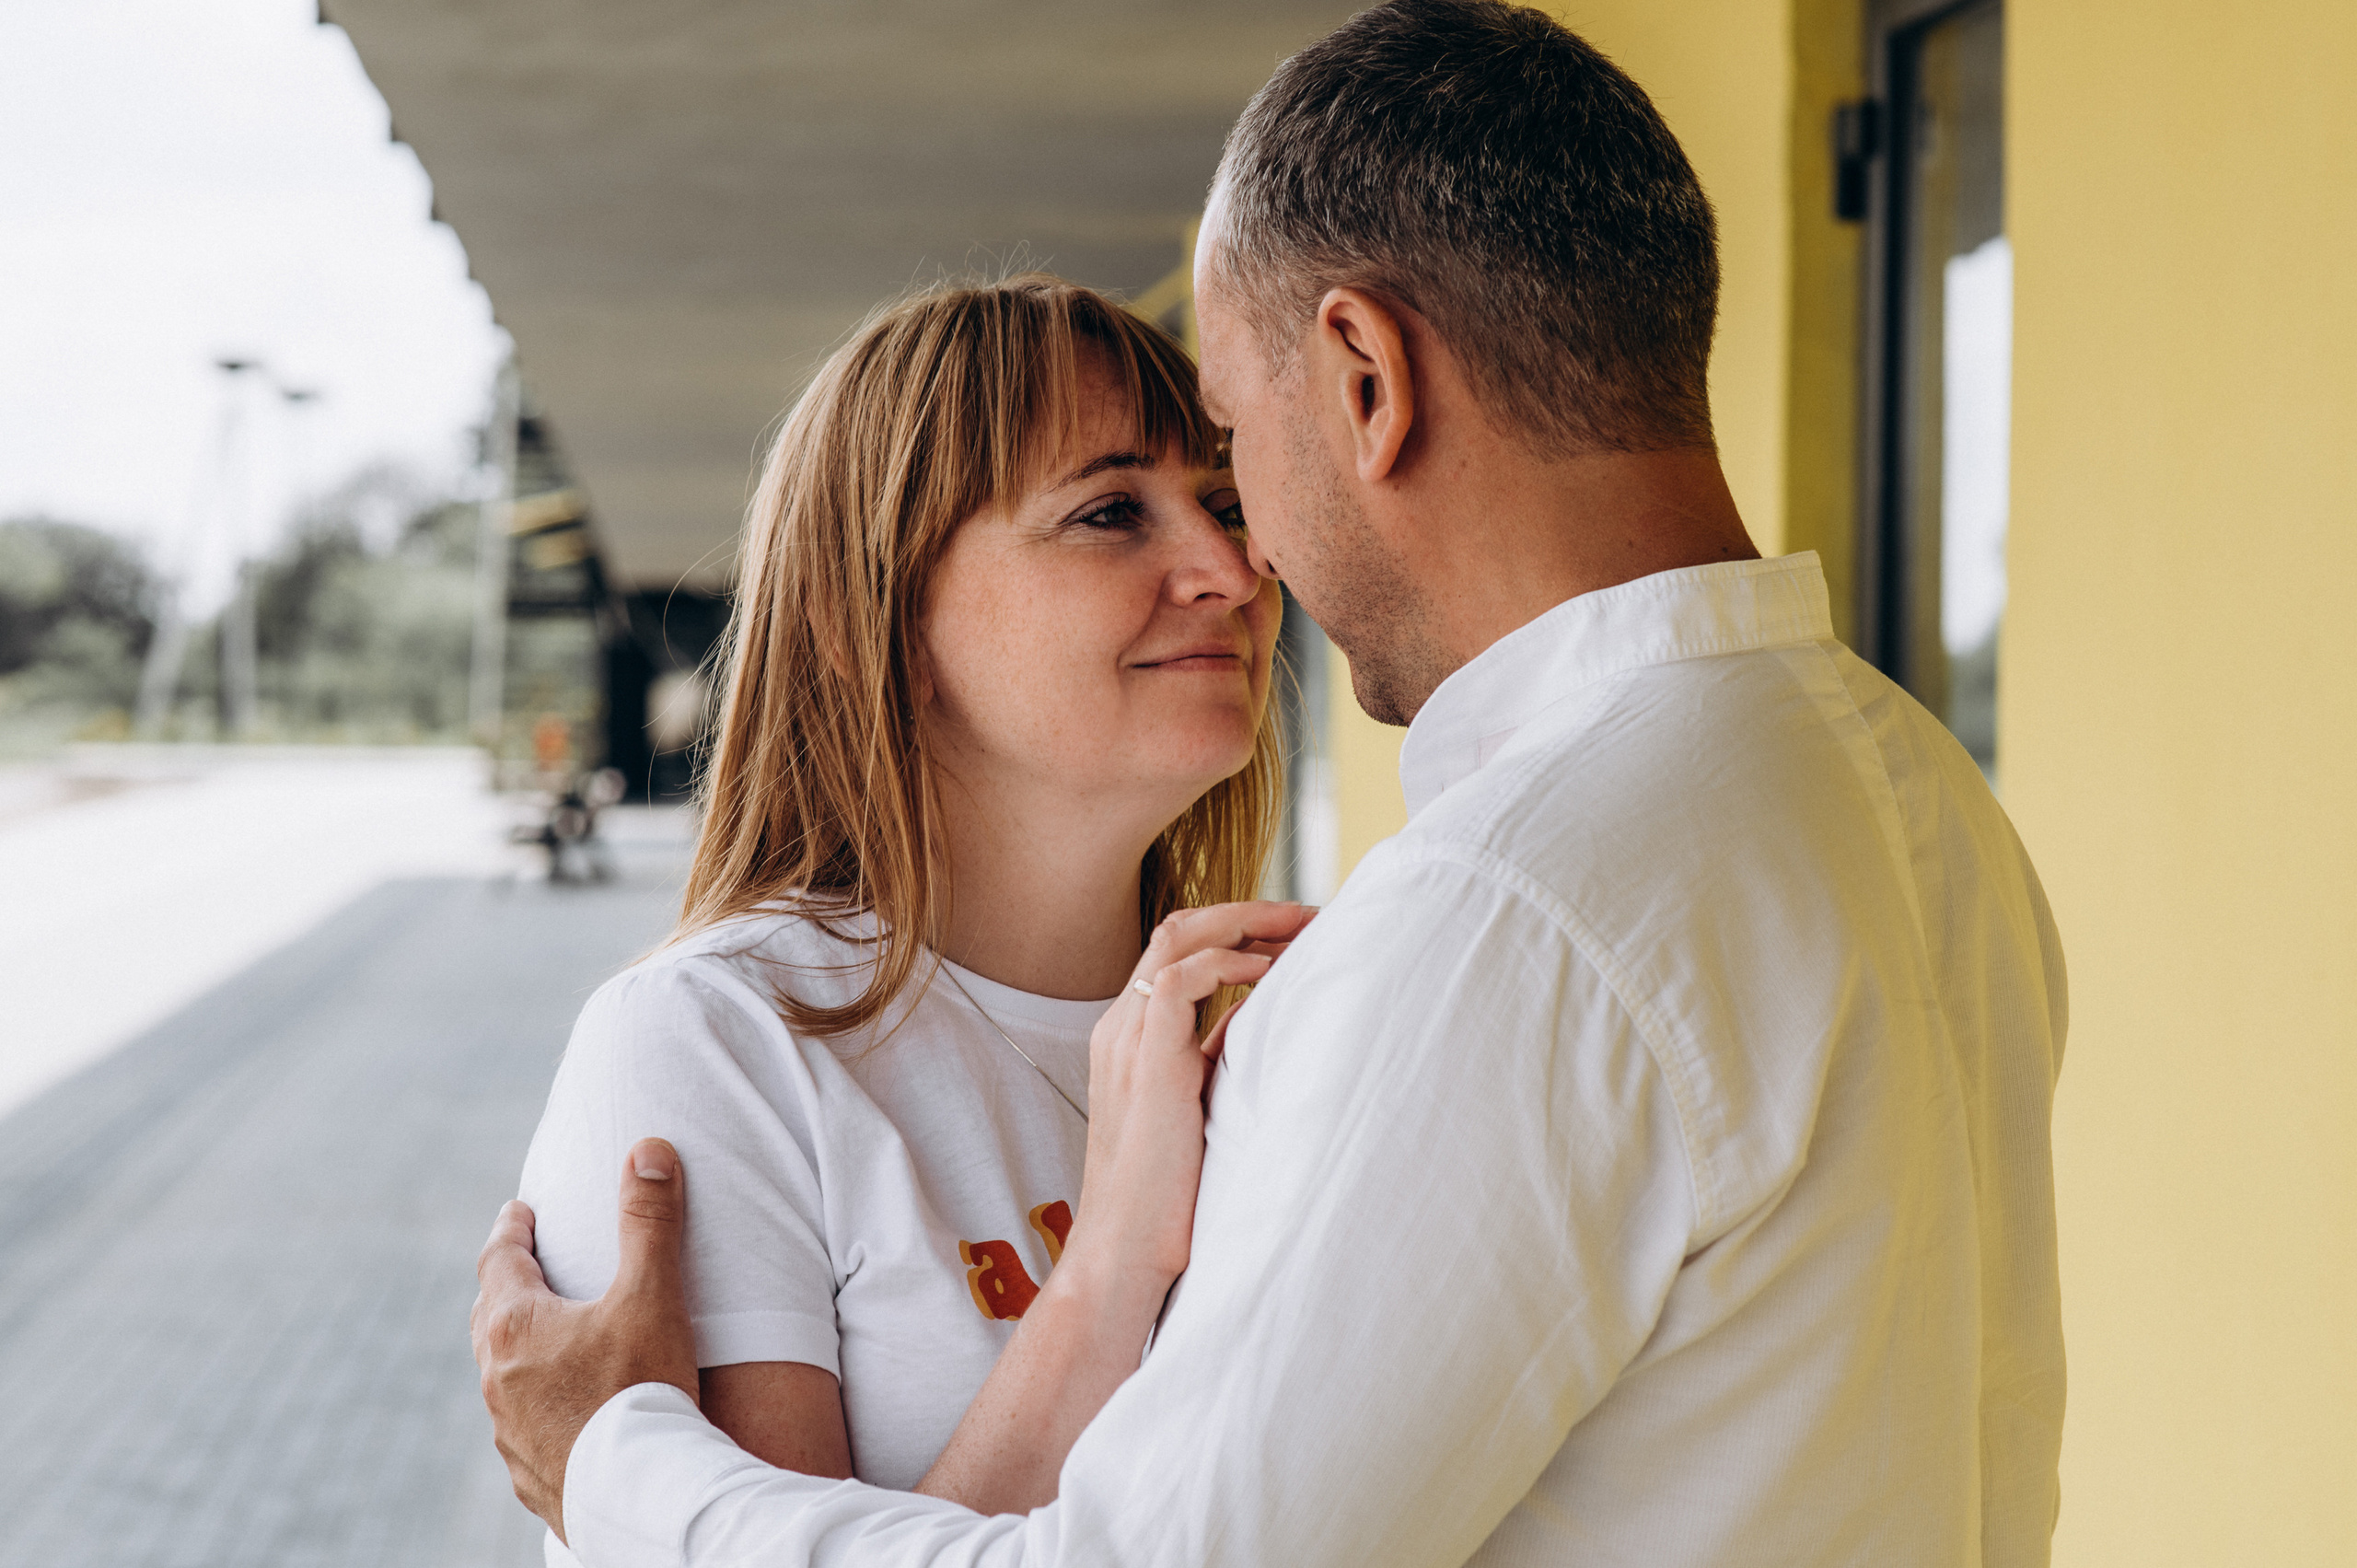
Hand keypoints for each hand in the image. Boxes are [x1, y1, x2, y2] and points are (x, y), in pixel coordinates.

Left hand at [471, 1139, 700, 1542]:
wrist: (639, 1494)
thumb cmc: (643, 1390)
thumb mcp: (652, 1294)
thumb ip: (649, 1221)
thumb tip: (647, 1149)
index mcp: (516, 1324)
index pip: (499, 1258)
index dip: (510, 1228)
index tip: (519, 1211)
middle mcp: (498, 1375)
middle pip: (490, 1314)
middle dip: (507, 1284)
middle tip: (526, 1265)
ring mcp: (507, 1429)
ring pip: (502, 1373)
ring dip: (519, 1347)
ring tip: (548, 1337)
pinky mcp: (527, 1471)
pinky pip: (521, 1424)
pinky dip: (536, 1402)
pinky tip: (562, 1410)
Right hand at [1061, 901, 1315, 1303]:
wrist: (1124, 1253)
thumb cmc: (1164, 1200)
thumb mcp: (1195, 1113)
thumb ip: (1213, 1063)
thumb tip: (1257, 1025)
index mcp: (1129, 1038)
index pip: (1177, 950)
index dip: (1236, 931)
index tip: (1295, 934)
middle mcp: (1120, 1027)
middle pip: (1178, 928)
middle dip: (1248, 912)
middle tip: (1311, 916)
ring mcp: (1126, 1039)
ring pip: (1177, 937)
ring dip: (1246, 925)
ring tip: (1303, 931)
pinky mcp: (1144, 1060)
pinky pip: (1178, 978)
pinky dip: (1228, 965)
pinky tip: (1272, 976)